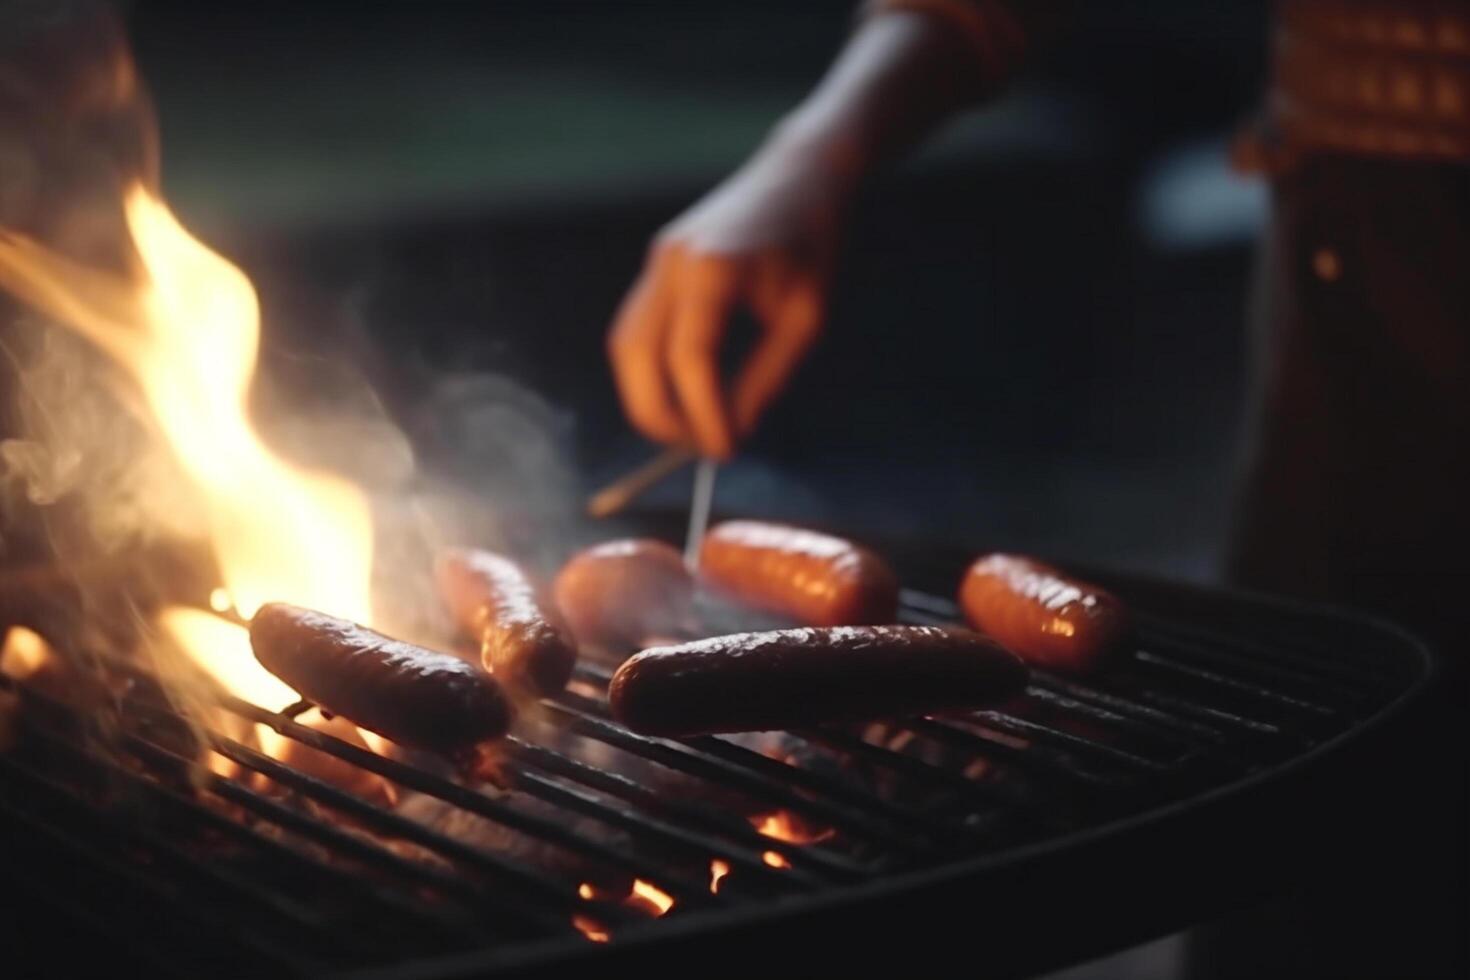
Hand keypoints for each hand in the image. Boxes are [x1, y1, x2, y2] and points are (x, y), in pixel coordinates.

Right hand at [607, 140, 849, 458]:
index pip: (690, 360)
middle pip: (636, 356)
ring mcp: (658, 260)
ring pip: (625, 345)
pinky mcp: (657, 264)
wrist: (800, 175)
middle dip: (659, 414)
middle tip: (697, 448)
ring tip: (688, 428)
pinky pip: (636, 328)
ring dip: (646, 395)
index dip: (702, 414)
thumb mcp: (806, 318)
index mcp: (715, 270)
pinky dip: (650, 368)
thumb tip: (733, 428)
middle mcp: (674, 263)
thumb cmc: (815, 244)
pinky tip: (683, 392)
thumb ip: (766, 375)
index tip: (725, 450)